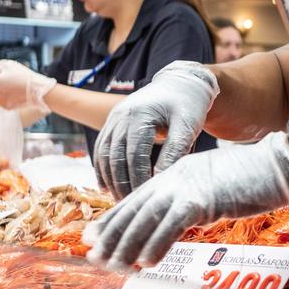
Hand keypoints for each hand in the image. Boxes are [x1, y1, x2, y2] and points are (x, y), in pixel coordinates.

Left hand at [0, 60, 55, 110]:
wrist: (38, 91)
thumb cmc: (23, 76)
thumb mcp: (8, 64)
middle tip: (10, 77)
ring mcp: (0, 102)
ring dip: (2, 89)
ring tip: (16, 85)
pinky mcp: (7, 107)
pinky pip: (3, 99)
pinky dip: (8, 96)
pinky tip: (18, 92)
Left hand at [84, 132, 288, 269]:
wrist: (276, 164)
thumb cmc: (251, 178)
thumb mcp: (212, 187)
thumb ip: (191, 202)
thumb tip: (178, 223)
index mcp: (174, 173)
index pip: (135, 198)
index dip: (112, 219)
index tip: (92, 237)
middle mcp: (173, 178)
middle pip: (135, 209)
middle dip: (111, 235)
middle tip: (93, 257)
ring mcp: (187, 187)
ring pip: (146, 219)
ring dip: (127, 245)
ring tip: (114, 267)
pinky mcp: (202, 199)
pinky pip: (172, 225)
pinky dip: (157, 245)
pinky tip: (146, 263)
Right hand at [94, 60, 218, 198]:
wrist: (180, 84)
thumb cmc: (188, 106)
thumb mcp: (188, 126)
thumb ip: (175, 151)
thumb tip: (160, 180)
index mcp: (141, 114)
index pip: (135, 153)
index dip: (138, 177)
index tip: (146, 196)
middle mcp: (122, 115)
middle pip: (115, 156)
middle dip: (122, 183)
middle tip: (131, 204)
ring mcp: (114, 118)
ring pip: (104, 154)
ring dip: (109, 179)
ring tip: (120, 200)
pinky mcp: (112, 123)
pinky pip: (101, 149)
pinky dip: (102, 169)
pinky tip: (107, 188)